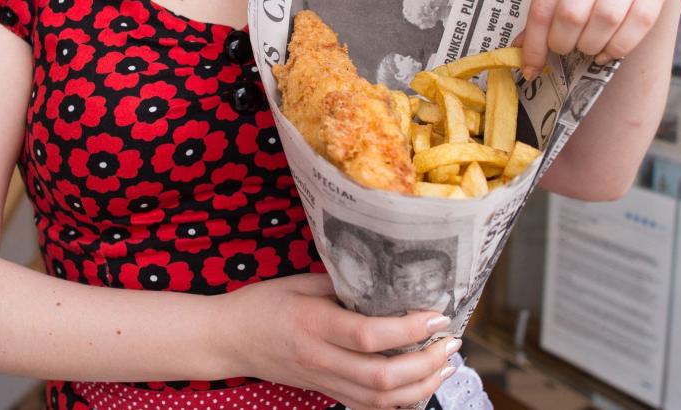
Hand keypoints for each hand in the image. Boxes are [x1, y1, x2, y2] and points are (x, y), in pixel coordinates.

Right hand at [218, 273, 457, 408]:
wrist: (229, 338)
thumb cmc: (265, 303)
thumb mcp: (302, 283)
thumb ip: (344, 287)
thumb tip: (392, 285)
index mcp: (313, 323)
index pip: (370, 336)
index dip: (410, 329)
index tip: (438, 316)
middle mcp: (320, 358)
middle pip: (382, 376)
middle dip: (426, 363)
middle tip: (451, 343)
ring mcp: (322, 381)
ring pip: (380, 399)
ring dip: (421, 386)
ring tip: (445, 366)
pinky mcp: (324, 392)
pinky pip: (368, 406)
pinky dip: (400, 401)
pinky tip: (420, 385)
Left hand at [520, 0, 680, 76]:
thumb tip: (522, 47)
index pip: (543, 5)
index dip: (534, 44)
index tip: (529, 67)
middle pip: (572, 14)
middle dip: (563, 44)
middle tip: (564, 49)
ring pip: (606, 20)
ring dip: (591, 46)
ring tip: (587, 48)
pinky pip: (639, 23)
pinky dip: (620, 46)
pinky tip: (610, 50)